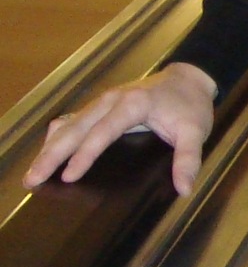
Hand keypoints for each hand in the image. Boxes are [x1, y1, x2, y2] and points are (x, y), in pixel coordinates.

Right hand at [22, 62, 217, 196]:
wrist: (189, 78)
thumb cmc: (191, 105)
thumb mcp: (196, 131)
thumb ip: (188, 159)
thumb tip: (184, 188)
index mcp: (133, 105)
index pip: (102, 132)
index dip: (85, 155)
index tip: (69, 175)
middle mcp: (112, 100)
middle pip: (76, 129)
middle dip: (53, 154)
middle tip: (34, 179)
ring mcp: (103, 101)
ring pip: (69, 125)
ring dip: (49, 148)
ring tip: (33, 173)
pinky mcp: (101, 105)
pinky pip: (73, 120)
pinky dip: (58, 137)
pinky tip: (47, 153)